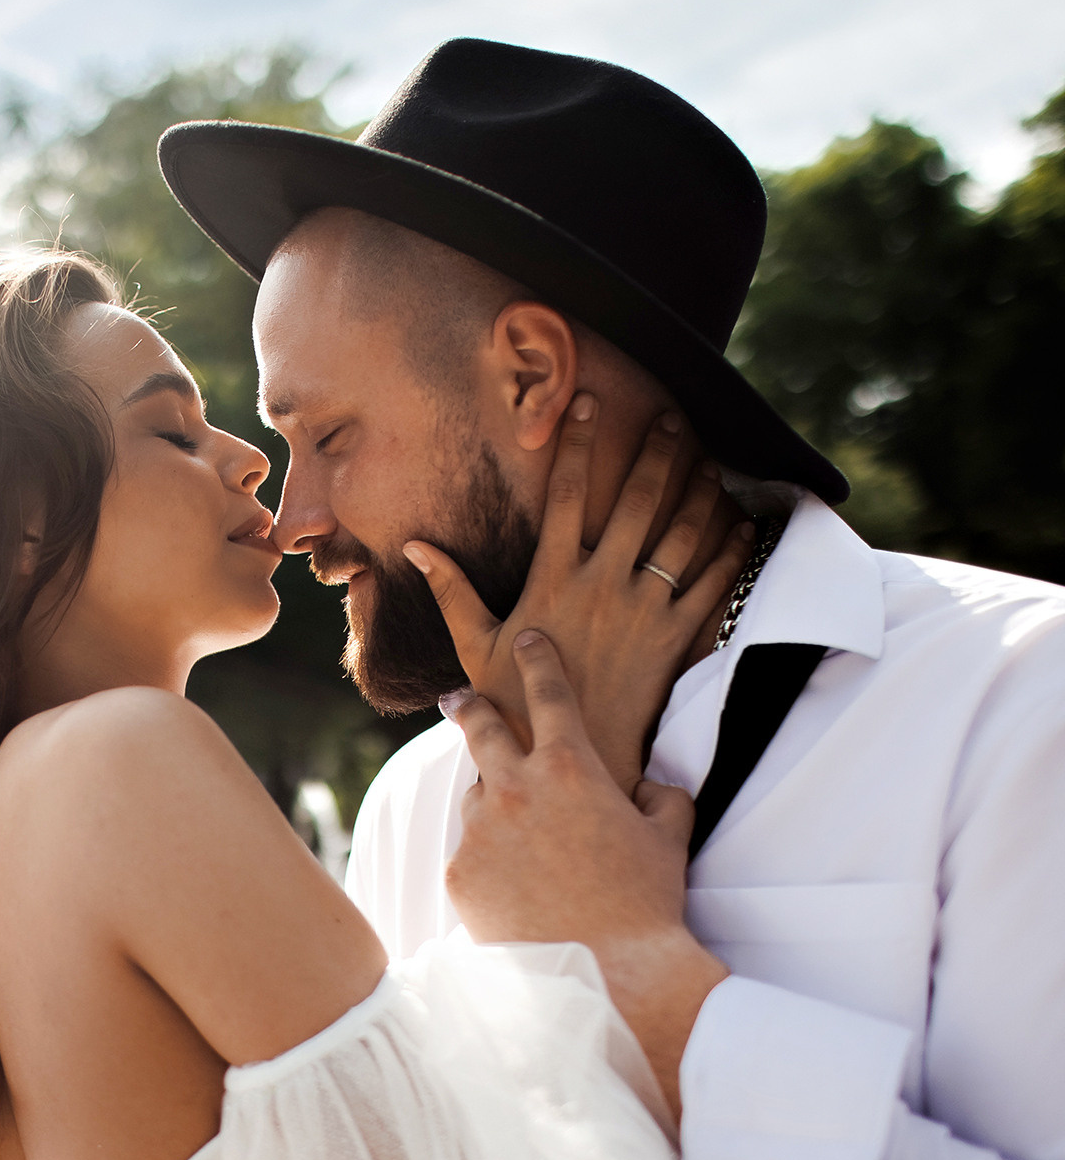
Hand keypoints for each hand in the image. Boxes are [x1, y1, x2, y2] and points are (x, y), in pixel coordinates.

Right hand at [406, 394, 752, 790]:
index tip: (586, 403)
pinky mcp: (674, 639)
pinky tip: (742, 526)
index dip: (576, 445)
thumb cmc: (512, 703)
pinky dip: (731, 553)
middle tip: (669, 418)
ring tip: (706, 459)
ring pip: (681, 535)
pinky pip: (713, 586)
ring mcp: (643, 610)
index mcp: (553, 578)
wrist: (567, 756)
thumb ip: (451, 589)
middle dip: (655, 454)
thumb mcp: (473, 644)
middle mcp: (602, 585)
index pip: (566, 495)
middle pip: (636, 502)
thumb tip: (417, 547)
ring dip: (697, 492)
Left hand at [444, 630, 727, 1118]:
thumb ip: (660, 795)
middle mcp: (514, 787)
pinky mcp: (457, 872)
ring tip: (523, 841)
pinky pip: (469, 852)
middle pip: (478, 727)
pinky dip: (488, 860)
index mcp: (570, 767)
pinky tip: (514, 889)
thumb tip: (646, 784)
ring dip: (494, 804)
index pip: (548, 693)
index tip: (527, 640)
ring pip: (478, 798)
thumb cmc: (647, 904)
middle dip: (468, 704)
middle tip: (458, 698)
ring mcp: (479, 829)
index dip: (537, 660)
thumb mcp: (669, 838)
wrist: (610, 974)